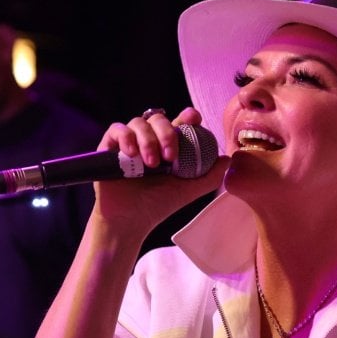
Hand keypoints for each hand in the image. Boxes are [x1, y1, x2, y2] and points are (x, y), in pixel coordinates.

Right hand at [91, 106, 227, 236]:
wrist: (131, 221)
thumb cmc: (158, 206)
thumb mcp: (188, 191)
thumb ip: (209, 176)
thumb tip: (228, 159)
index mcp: (167, 146)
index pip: (178, 122)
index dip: (187, 116)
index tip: (194, 119)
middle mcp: (148, 140)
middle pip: (159, 118)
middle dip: (166, 133)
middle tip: (170, 157)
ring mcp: (128, 143)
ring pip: (138, 122)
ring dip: (147, 139)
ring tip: (150, 164)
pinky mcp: (108, 148)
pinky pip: (116, 129)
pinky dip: (125, 137)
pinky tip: (131, 154)